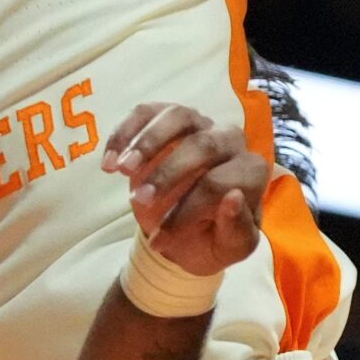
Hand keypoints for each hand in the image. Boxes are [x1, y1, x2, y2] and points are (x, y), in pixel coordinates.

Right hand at [100, 103, 267, 276]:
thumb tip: (233, 198)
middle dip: (166, 173)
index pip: (220, 183)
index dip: (188, 210)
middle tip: (139, 202)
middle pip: (202, 145)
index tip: (160, 239)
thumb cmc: (211, 238)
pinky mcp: (168, 117)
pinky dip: (124, 133)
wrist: (186, 231)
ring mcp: (199, 123)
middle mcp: (230, 140)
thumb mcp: (230, 247)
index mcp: (250, 172)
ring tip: (120, 170)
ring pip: (177, 116)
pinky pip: (147, 112)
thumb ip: (237, 229)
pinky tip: (108, 162)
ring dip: (145, 143)